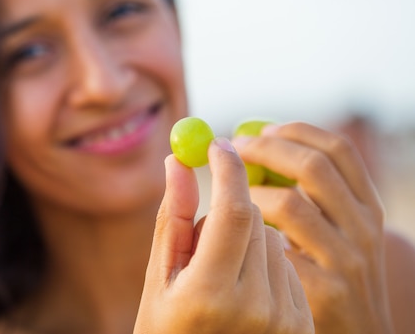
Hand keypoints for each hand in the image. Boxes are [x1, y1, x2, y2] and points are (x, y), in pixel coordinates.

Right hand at [134, 137, 313, 333]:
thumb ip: (172, 218)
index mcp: (210, 293)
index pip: (235, 211)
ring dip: (246, 239)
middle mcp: (255, 308)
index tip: (219, 145)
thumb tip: (177, 163)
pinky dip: (263, 264)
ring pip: (271, 240)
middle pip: (255, 220)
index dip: (228, 170)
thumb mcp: (159, 278)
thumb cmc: (166, 330)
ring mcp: (283, 319)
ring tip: (221, 275)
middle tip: (203, 236)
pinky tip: (244, 293)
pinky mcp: (300, 323)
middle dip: (229, 211)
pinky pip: (285, 265)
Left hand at [233, 122, 393, 333]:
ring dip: (252, 195)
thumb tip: (253, 145)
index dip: (296, 132)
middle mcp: (364, 228)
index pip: (338, 149)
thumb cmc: (329, 273)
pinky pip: (276, 248)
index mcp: (367, 205)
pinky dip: (254, 236)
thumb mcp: (334, 230)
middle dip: (266, 150)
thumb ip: (305, 192)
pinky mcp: (325, 290)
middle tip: (234, 149)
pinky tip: (246, 243)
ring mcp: (347, 260)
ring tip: (237, 201)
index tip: (260, 129)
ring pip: (288, 205)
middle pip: (313, 167)